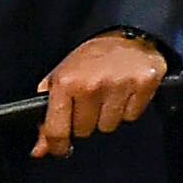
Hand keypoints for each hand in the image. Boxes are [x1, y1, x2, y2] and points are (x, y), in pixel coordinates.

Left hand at [33, 31, 167, 158]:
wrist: (129, 34)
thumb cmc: (93, 57)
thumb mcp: (62, 78)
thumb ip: (48, 115)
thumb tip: (40, 149)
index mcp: (66, 82)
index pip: (56, 130)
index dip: (57, 145)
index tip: (60, 148)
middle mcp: (91, 86)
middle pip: (84, 131)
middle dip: (85, 120)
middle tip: (90, 100)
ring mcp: (119, 86)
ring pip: (108, 126)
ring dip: (108, 115)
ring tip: (109, 93)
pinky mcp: (143, 86)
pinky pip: (130, 117)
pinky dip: (128, 108)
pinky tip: (125, 91)